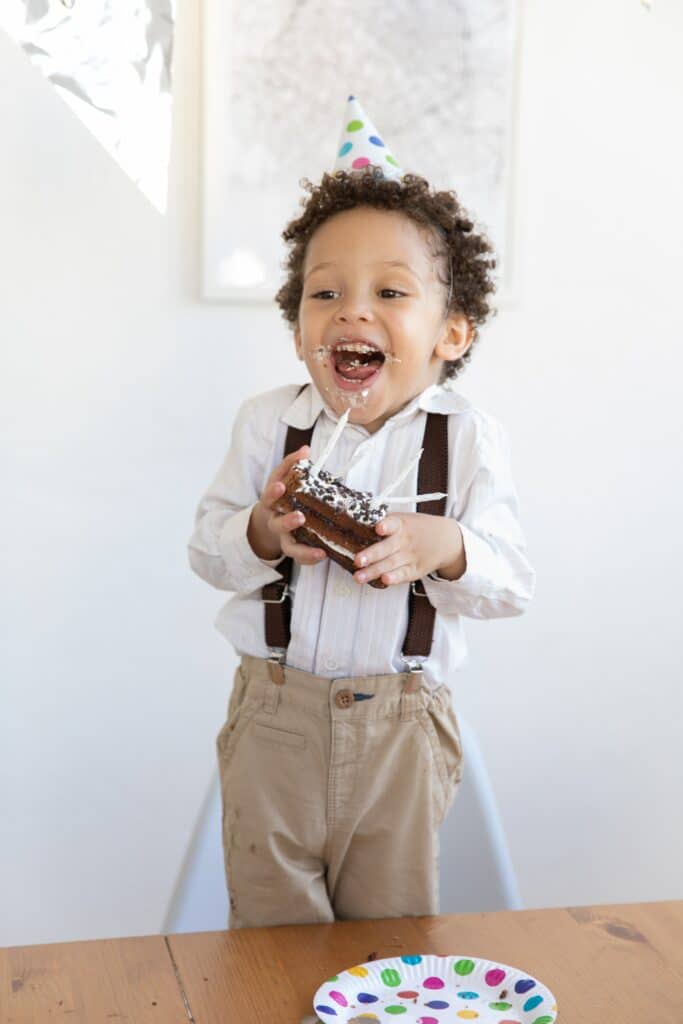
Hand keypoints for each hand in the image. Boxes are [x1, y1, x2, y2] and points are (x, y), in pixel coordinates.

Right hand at [247, 446, 326, 565]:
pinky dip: (310, 559)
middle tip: (300, 517)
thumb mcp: (280, 479)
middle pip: (278, 525)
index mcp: (272, 503)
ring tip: (319, 552)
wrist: (266, 523)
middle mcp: (275, 522)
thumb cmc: (279, 498)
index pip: (269, 496)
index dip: (274, 492)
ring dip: (303, 551)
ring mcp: (284, 538)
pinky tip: (323, 555)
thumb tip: (306, 449)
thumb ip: (291, 465)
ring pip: (289, 548)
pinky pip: (300, 558)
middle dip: (288, 522)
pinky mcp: (293, 549)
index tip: (281, 486)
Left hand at [353, 513, 465, 586]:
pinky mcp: (415, 569)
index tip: (378, 528)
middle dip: (372, 555)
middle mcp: (405, 540)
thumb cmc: (416, 528)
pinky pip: (403, 574)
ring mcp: (410, 556)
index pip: (392, 523)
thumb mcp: (403, 519)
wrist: (445, 539)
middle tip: (357, 560)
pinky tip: (384, 580)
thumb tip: (354, 522)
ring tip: (359, 577)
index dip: (385, 526)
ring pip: (390, 564)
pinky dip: (394, 578)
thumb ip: (383, 522)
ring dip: (374, 571)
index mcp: (400, 524)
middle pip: (387, 548)